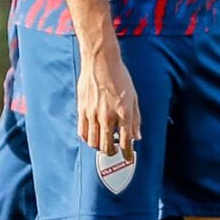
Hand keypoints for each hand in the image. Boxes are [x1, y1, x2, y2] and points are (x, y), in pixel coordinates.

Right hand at [77, 38, 140, 159]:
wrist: (100, 61)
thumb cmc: (119, 77)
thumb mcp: (133, 97)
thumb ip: (136, 119)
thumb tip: (137, 136)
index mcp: (124, 112)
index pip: (126, 141)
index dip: (127, 153)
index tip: (128, 157)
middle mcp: (108, 116)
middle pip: (108, 146)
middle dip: (113, 152)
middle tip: (116, 151)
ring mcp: (93, 114)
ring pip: (94, 142)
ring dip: (100, 147)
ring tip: (104, 143)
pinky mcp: (82, 110)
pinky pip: (83, 132)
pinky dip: (88, 139)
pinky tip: (93, 137)